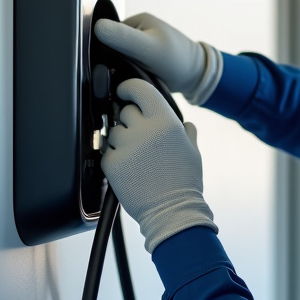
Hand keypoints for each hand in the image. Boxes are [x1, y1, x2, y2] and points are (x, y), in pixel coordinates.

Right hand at [93, 13, 222, 103]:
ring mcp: (139, 48)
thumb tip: (97, 26)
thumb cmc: (176, 61)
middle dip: (112, 62)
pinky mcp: (142, 63)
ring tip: (127, 79)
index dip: (104, 49)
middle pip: (111, 48)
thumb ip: (123, 37)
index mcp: (136, 21)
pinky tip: (129, 83)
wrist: (196, 78)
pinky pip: (126, 69)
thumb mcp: (148, 47)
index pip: (108, 33)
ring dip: (118, 71)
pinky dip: (126, 77)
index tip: (110, 64)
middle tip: (121, 74)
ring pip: (117, 60)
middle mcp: (136, 33)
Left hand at [102, 79, 216, 251]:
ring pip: (114, 132)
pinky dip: (115, 158)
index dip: (129, 88)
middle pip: (125, 111)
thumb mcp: (192, 150)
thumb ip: (185, 130)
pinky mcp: (112, 163)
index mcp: (165, 121)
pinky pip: (107, 152)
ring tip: (138, 159)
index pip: (139, 89)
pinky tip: (130, 170)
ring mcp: (126, 146)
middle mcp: (144, 130)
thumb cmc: (184, 182)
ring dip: (122, 140)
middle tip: (141, 139)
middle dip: (131, 121)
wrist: (172, 211)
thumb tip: (183, 121)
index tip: (125, 91)